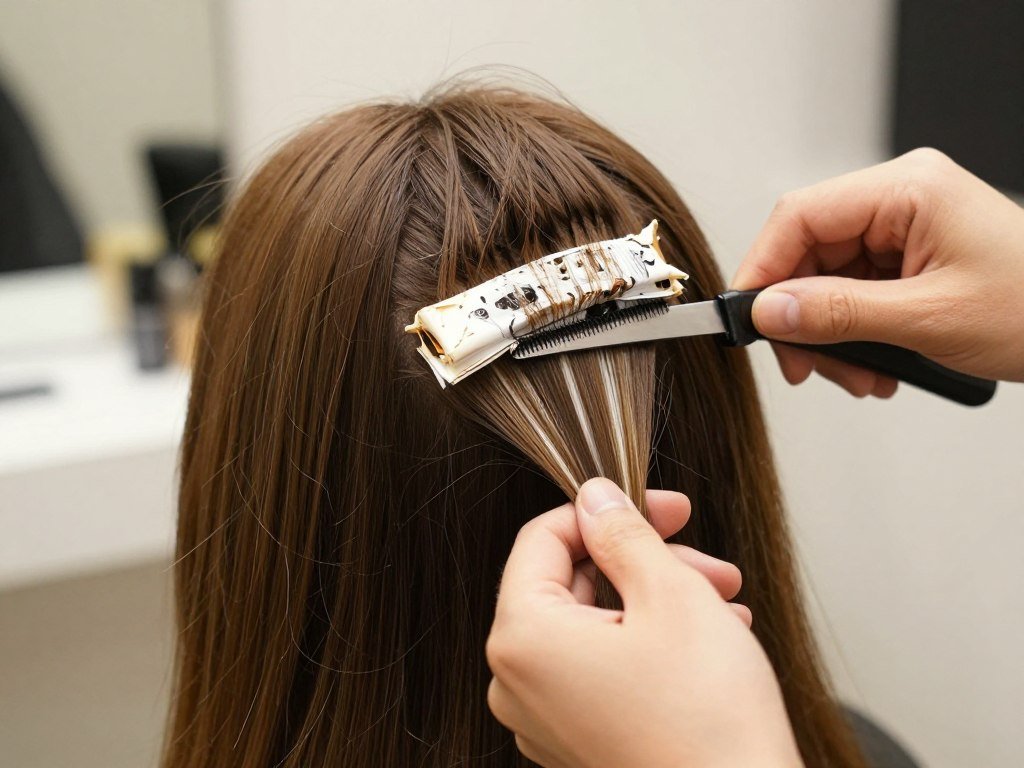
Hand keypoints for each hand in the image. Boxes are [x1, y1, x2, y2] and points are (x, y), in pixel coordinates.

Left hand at [486, 478, 802, 767]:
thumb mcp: (671, 596)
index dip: (609, 511)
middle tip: (708, 565)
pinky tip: (710, 640)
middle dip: (647, 563)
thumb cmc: (708, 723)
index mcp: (522, 638)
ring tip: (724, 606)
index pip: (544, 538)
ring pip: (596, 624)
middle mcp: (517, 683)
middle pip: (574, 583)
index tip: (665, 507)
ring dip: (659, 602)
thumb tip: (596, 498)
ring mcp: (544, 719)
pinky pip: (601, 668)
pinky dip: (650, 644)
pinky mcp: (576, 742)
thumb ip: (624, 533)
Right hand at [733, 148, 1023, 394]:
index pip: (801, 216)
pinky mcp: (911, 257)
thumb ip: (838, 314)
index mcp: (908, 189)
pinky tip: (876, 366)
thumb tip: (769, 313)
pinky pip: (855, 293)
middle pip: (810, 252)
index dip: (763, 268)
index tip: (748, 319)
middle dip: (803, 317)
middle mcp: (901, 200)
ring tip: (859, 377)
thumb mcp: (929, 319)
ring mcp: (906, 229)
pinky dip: (855, 335)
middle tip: (805, 367)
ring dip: (831, 336)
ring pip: (828, 280)